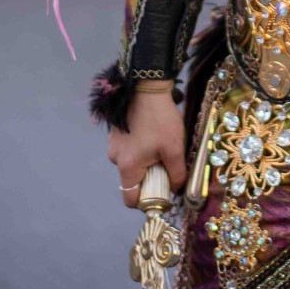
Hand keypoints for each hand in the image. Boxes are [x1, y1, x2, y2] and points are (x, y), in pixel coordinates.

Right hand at [107, 90, 186, 208]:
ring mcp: (113, 144)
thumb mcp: (174, 147)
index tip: (160, 193)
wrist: (147, 87)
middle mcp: (115, 158)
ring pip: (130, 163)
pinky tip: (151, 135)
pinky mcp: (116, 132)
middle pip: (131, 180)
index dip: (145, 201)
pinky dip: (138, 149)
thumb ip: (176, 173)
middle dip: (148, 178)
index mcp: (127, 166)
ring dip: (144, 161)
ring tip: (159, 147)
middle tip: (164, 167)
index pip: (129, 199)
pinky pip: (128, 149)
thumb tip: (176, 190)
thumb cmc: (160, 119)